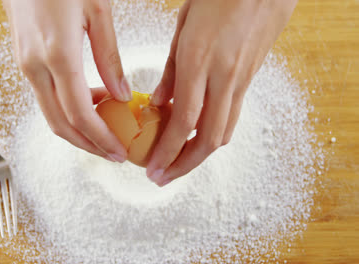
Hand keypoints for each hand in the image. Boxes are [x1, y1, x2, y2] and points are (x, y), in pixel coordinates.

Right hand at [3, 0, 130, 161]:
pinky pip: (46, 98)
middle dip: (88, 145)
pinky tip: (89, 103)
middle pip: (60, 124)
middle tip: (112, 152)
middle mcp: (36, 66)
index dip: (100, 138)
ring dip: (77, 130)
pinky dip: (67, 111)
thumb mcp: (97, 12)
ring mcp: (26, 66)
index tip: (117, 151)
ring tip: (105, 131)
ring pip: (50, 115)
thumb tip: (121, 93)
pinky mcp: (24, 62)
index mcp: (57, 54)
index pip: (79, 114)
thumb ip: (109, 58)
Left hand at [147, 0, 296, 185]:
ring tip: (179, 163)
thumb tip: (160, 103)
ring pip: (224, 132)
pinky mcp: (250, 80)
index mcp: (198, 61)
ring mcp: (240, 81)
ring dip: (200, 155)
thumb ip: (171, 70)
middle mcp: (222, 77)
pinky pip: (233, 116)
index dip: (167, 152)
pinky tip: (199, 137)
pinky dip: (215, 134)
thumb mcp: (183, 26)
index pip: (184, 122)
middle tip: (164, 177)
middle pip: (208, 139)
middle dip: (184, 165)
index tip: (154, 169)